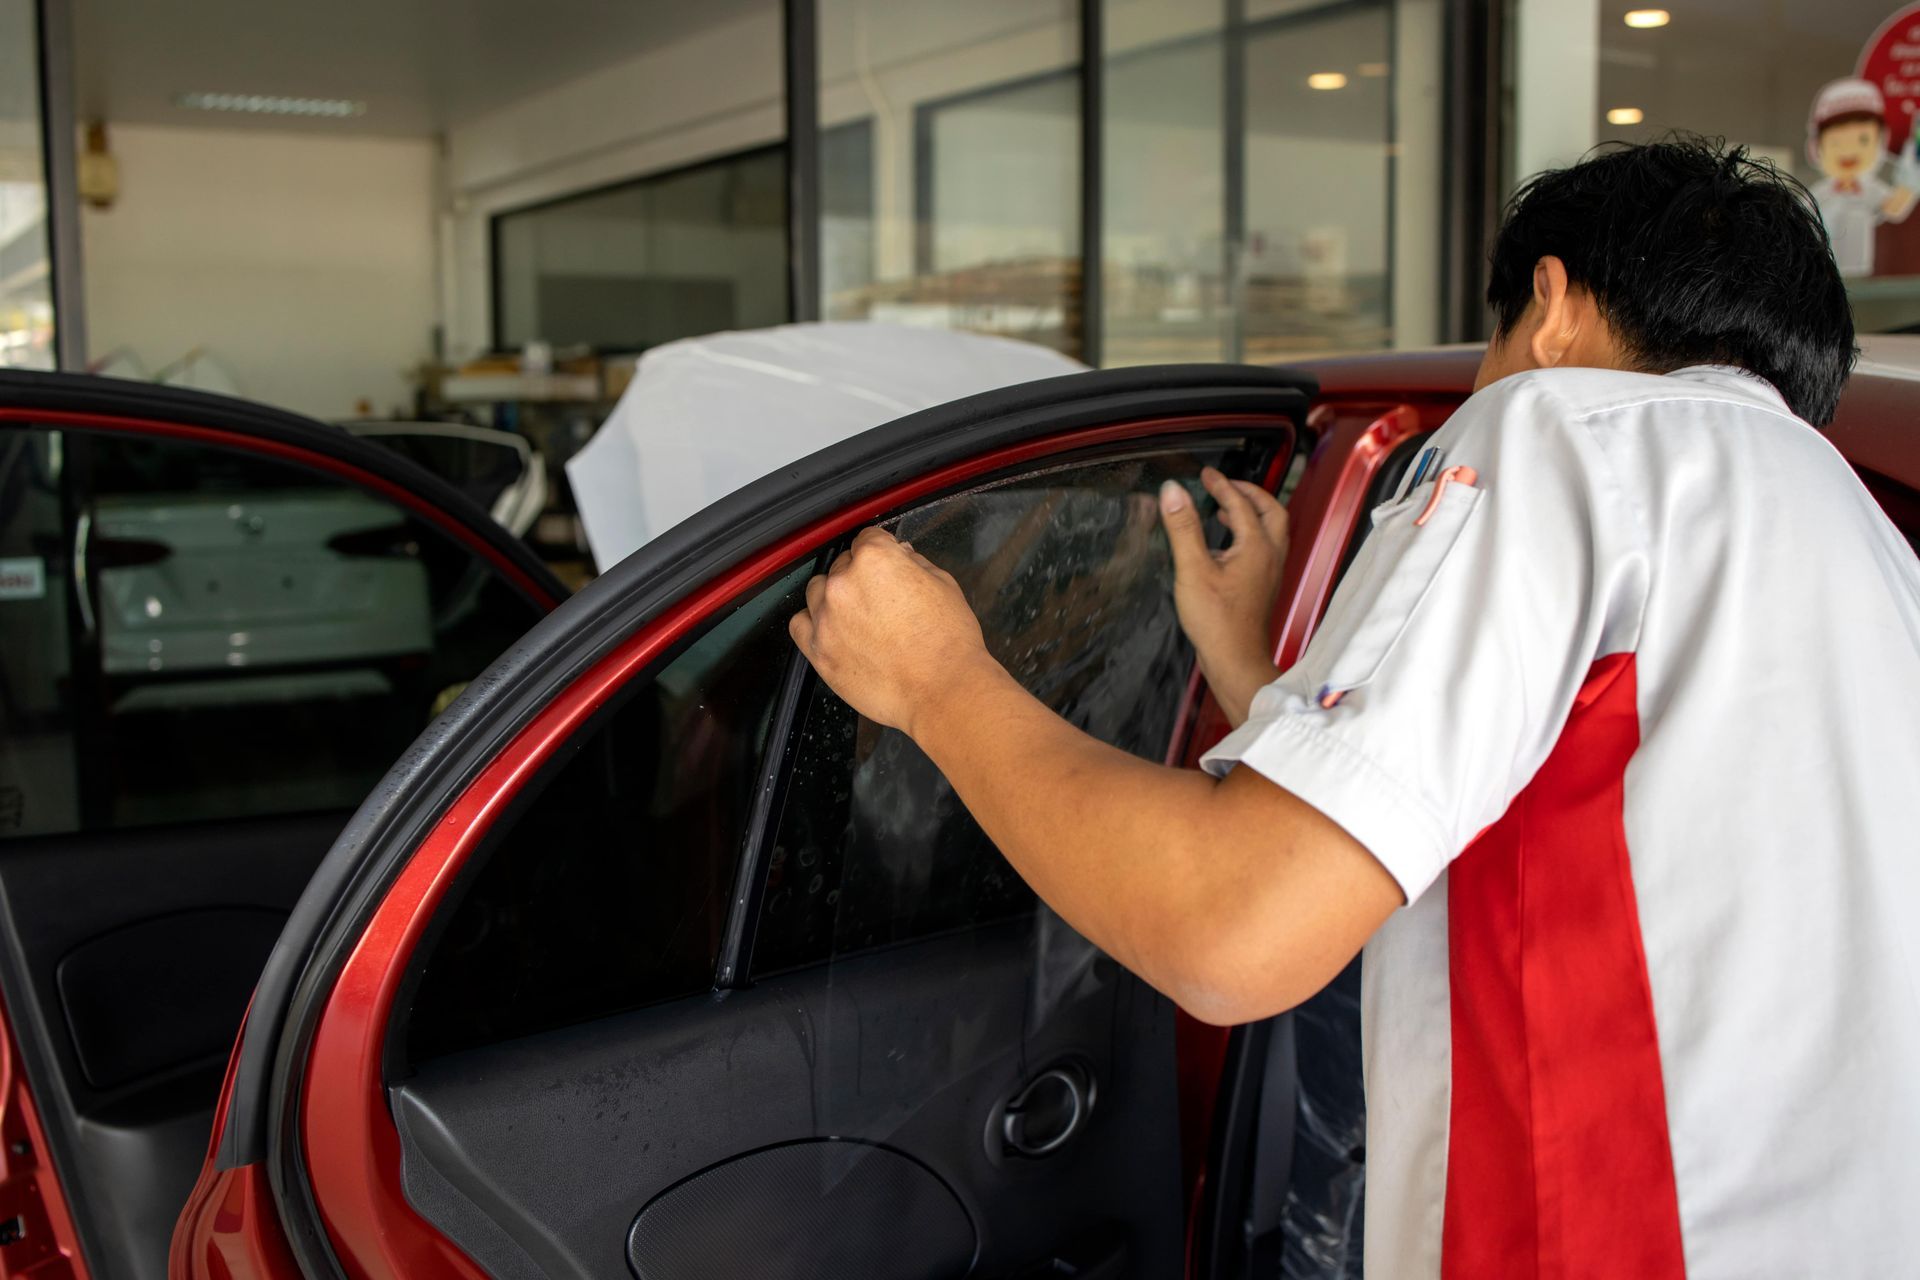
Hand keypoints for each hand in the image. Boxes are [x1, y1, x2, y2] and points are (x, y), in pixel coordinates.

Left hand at [789, 526, 997, 734]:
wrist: (941, 690)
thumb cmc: (948, 642)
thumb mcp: (944, 586)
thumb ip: (915, 564)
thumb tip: (901, 555)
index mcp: (875, 560)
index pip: (868, 538)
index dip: (883, 549)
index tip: (889, 562)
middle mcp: (843, 583)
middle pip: (843, 564)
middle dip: (861, 575)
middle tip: (883, 598)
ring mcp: (826, 617)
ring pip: (817, 590)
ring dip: (834, 596)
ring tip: (858, 615)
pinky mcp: (818, 650)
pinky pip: (800, 624)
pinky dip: (813, 622)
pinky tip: (833, 629)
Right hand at [1160, 467, 1288, 725]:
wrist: (1235, 660)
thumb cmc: (1217, 620)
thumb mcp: (1192, 569)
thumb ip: (1183, 527)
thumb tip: (1173, 491)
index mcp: (1257, 546)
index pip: (1240, 504)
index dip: (1221, 485)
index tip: (1206, 475)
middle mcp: (1270, 556)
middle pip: (1270, 512)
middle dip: (1249, 494)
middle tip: (1225, 486)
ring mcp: (1270, 573)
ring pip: (1270, 531)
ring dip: (1251, 514)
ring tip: (1225, 510)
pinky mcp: (1262, 587)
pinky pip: (1263, 549)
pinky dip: (1248, 535)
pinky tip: (1224, 546)